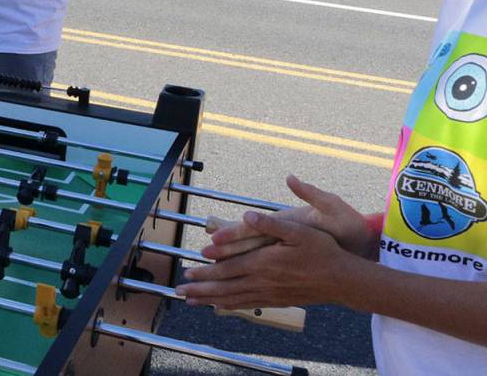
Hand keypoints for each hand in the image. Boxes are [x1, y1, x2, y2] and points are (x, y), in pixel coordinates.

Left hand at [177, 211, 358, 308]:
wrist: (343, 280)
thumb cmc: (322, 251)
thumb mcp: (299, 230)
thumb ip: (271, 224)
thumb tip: (248, 215)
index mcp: (264, 262)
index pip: (228, 268)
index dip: (206, 271)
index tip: (188, 273)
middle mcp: (263, 280)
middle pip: (225, 286)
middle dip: (200, 289)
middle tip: (179, 292)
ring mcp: (270, 293)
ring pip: (233, 298)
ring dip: (210, 300)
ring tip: (192, 302)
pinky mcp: (277, 299)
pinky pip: (247, 304)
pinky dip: (230, 306)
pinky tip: (221, 307)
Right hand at [203, 176, 376, 260]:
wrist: (362, 240)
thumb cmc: (348, 224)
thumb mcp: (332, 206)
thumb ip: (311, 193)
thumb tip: (291, 178)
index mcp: (286, 222)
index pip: (253, 227)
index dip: (233, 232)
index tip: (214, 236)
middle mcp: (280, 235)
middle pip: (244, 242)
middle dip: (222, 249)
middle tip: (201, 254)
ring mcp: (282, 246)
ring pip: (248, 257)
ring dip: (228, 264)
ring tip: (206, 270)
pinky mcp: (287, 258)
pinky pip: (261, 269)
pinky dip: (245, 276)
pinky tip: (233, 283)